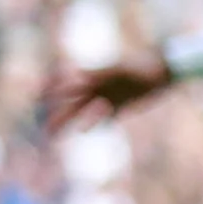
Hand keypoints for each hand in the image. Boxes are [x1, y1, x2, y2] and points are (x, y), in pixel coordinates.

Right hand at [48, 51, 174, 131]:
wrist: (162, 71)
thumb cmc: (140, 68)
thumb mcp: (119, 70)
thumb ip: (98, 74)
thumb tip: (75, 75)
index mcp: (94, 78)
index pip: (68, 87)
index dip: (53, 94)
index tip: (41, 103)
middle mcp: (97, 89)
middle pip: (74, 105)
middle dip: (60, 117)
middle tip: (47, 131)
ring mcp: (107, 98)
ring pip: (84, 113)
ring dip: (72, 123)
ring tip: (57, 135)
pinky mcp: (119, 106)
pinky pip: (104, 118)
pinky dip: (94, 123)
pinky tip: (83, 131)